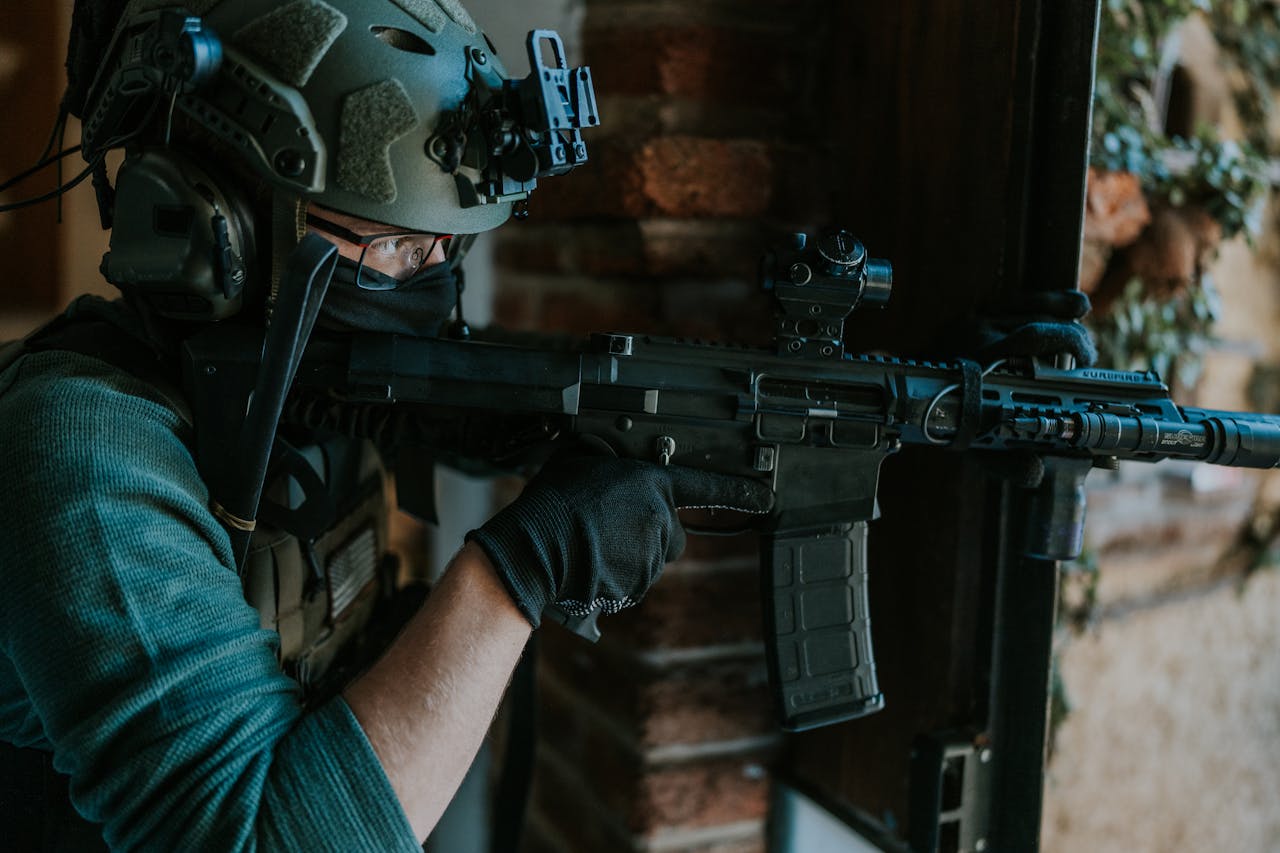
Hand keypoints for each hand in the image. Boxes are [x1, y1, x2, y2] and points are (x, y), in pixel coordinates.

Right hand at [466, 449, 773, 626]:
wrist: (535, 549)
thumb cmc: (553, 501)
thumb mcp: (583, 459)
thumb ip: (613, 461)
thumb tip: (612, 459)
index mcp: (651, 484)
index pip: (705, 486)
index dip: (738, 491)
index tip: (765, 496)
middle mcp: (659, 519)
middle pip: (670, 531)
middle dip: (648, 531)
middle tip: (608, 526)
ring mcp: (650, 555)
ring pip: (651, 558)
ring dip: (630, 554)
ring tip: (591, 545)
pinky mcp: (638, 585)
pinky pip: (635, 581)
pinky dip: (618, 577)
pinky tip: (590, 565)